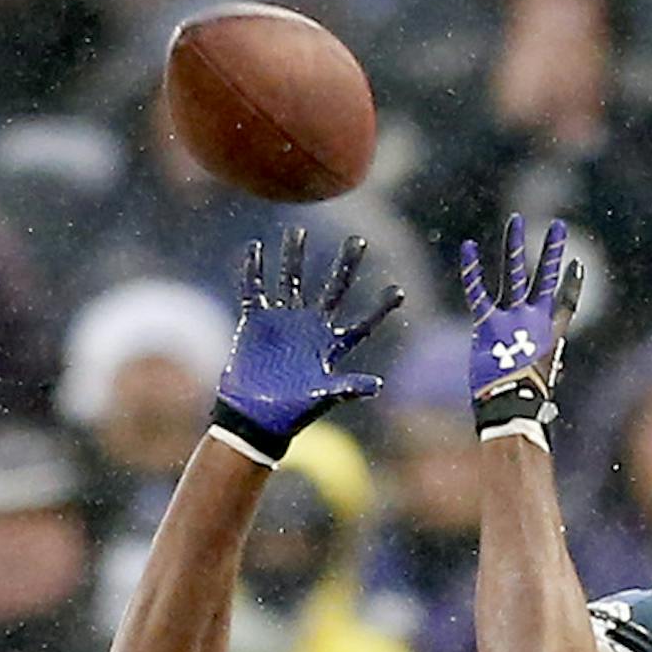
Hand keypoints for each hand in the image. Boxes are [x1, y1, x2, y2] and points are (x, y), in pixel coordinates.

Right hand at [213, 227, 400, 464]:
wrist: (254, 418)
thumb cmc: (291, 412)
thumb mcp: (322, 398)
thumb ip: (347, 388)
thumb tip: (377, 386)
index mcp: (330, 345)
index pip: (362, 323)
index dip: (380, 308)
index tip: (398, 291)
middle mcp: (311, 328)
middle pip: (334, 289)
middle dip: (346, 265)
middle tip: (358, 241)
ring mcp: (284, 322)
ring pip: (292, 281)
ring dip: (294, 258)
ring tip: (297, 233)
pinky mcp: (257, 322)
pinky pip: (254, 290)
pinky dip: (253, 271)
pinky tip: (255, 248)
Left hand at [459, 213, 583, 441]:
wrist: (513, 409)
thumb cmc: (527, 406)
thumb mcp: (541, 387)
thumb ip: (547, 374)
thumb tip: (556, 380)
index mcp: (550, 337)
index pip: (566, 305)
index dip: (572, 285)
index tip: (577, 267)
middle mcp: (534, 323)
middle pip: (546, 279)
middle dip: (552, 251)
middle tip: (559, 226)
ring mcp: (513, 320)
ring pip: (515, 274)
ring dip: (516, 247)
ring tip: (515, 221)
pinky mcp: (489, 325)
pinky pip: (478, 293)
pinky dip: (472, 271)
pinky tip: (469, 247)